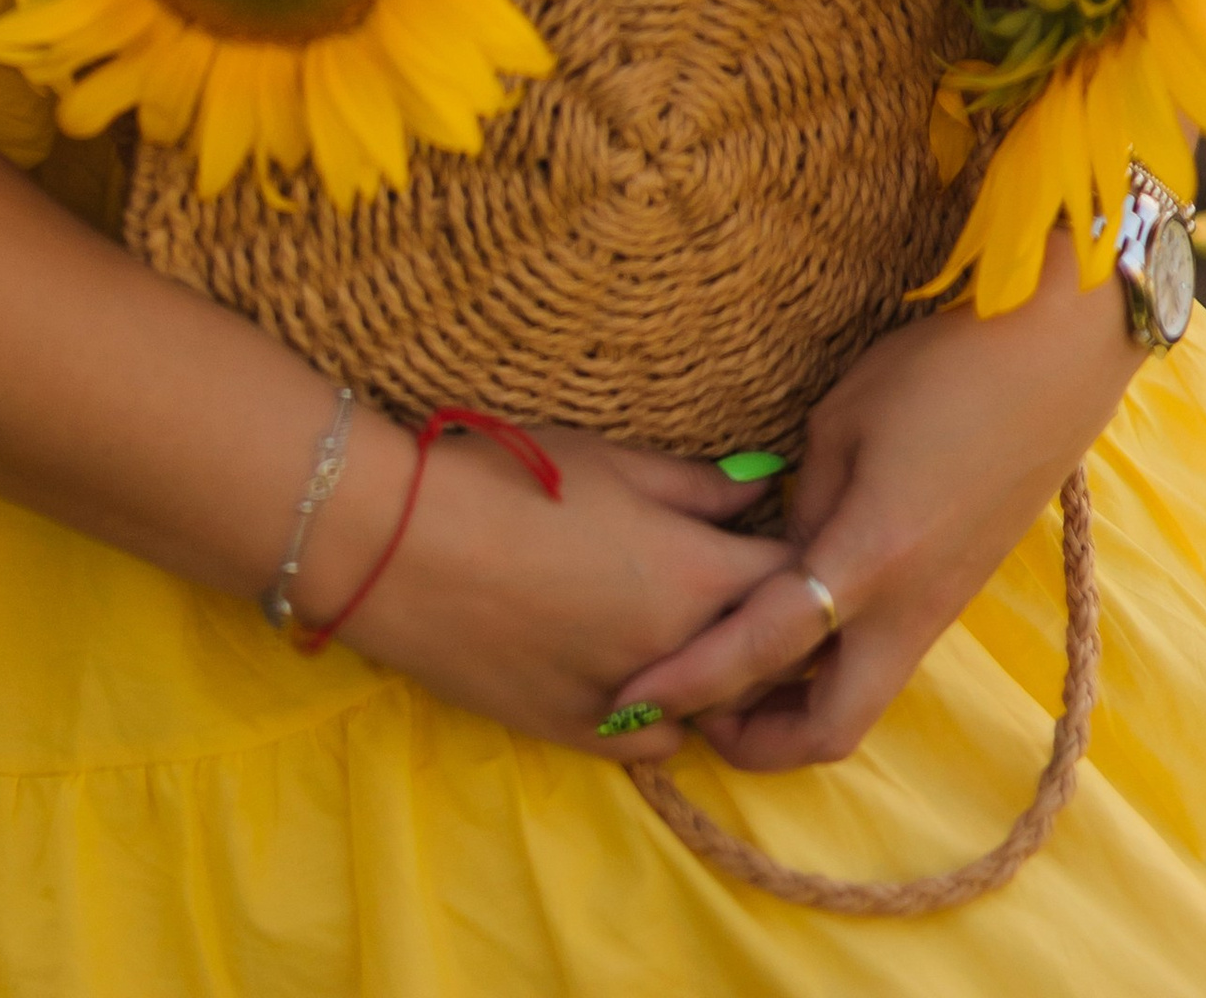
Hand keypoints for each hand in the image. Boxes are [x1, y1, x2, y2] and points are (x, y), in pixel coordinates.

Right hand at [306, 418, 791, 762]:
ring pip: (720, 709)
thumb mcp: (614, 461)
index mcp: (699, 573)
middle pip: (774, 656)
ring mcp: (636, 706)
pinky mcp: (583, 738)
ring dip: (727, 677)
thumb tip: (761, 490)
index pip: (799, 581)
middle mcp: (684, 652)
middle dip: (776, 624)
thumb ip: (700, 485)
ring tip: (704, 632)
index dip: (803, 557)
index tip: (787, 539)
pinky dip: (670, 715)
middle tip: (752, 587)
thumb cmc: (511, 481)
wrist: (403, 544)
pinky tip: (650, 674)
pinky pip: (659, 745)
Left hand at [613, 228, 1139, 773]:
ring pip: (862, 699)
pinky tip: (793, 623)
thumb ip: (802, 501)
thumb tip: (784, 551)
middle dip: (757, 740)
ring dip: (795, 705)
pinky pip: (885, 658)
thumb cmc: (943, 370)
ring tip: (733, 671)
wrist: (1055, 359)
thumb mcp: (844, 418)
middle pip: (830, 727)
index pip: (763, 642)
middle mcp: (909, 606)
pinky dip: (833, 665)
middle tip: (696, 710)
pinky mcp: (958, 593)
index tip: (633, 700)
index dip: (693, 678)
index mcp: (871, 557)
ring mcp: (942, 608)